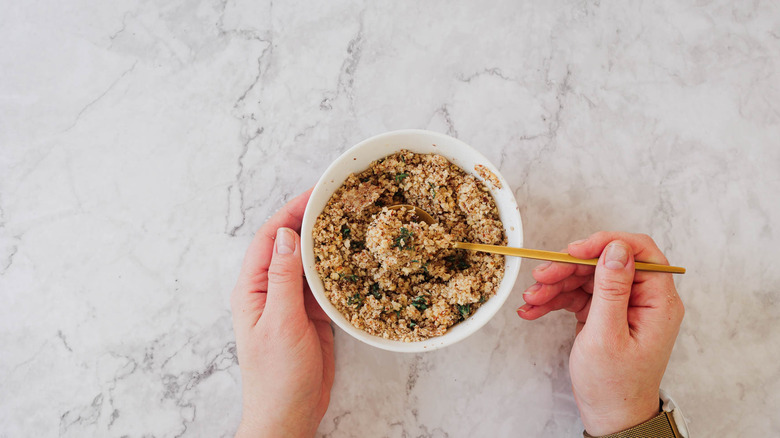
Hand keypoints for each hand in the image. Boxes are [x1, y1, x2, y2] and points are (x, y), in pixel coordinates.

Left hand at [231, 189, 334, 437]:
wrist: (289, 414)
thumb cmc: (276, 376)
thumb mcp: (279, 322)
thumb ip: (283, 278)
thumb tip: (289, 235)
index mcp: (253, 287)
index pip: (272, 237)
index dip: (292, 211)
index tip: (317, 193)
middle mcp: (271, 288)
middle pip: (292, 244)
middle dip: (312, 220)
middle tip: (340, 200)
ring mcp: (293, 301)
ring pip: (310, 261)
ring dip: (328, 241)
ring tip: (353, 219)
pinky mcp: (313, 314)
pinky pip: (325, 283)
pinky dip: (338, 268)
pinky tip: (356, 256)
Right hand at [517, 232, 683, 434]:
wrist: (610, 417)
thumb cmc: (615, 385)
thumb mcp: (608, 335)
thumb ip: (611, 289)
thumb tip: (616, 249)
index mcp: (658, 301)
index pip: (638, 252)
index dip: (605, 244)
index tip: (575, 250)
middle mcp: (642, 298)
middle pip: (603, 263)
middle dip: (569, 268)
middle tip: (541, 277)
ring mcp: (621, 305)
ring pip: (586, 277)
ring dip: (555, 285)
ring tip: (531, 299)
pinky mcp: (603, 313)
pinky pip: (577, 295)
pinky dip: (554, 300)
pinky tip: (533, 309)